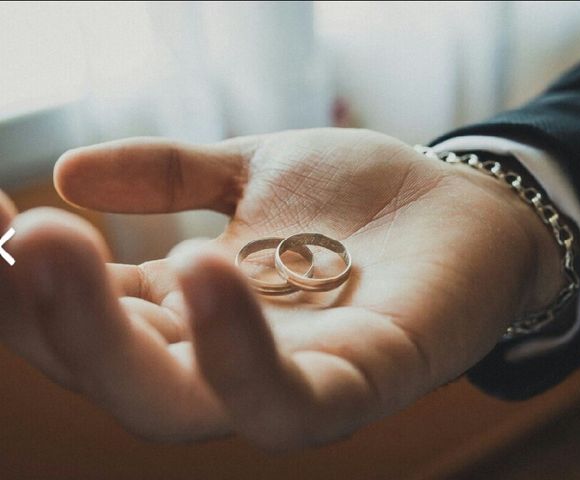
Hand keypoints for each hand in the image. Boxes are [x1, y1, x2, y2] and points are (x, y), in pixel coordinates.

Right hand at [0, 129, 561, 448]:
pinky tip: (201, 270)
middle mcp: (231, 358)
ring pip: (178, 404)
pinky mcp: (366, 382)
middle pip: (115, 373)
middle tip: (19, 236)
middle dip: (48, 313)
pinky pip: (289, 400)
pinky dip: (234, 351)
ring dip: (103, 338)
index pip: (90, 315)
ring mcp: (295, 380)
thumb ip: (172, 174)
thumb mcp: (254, 170)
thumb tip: (70, 169)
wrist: (464, 203)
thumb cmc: (360, 197)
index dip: (26, 276)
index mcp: (196, 312)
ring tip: (59, 245)